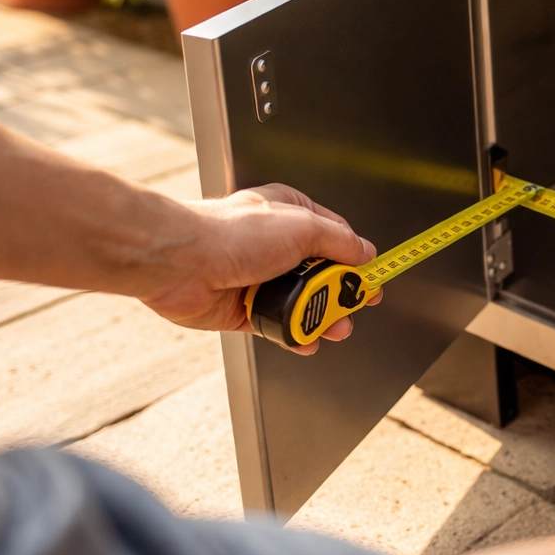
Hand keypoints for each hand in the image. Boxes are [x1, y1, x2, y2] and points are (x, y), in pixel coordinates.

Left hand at [140, 184, 378, 353]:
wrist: (181, 263)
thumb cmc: (230, 234)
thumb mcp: (303, 227)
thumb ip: (340, 242)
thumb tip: (365, 253)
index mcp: (291, 214)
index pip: (337, 237)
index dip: (358, 260)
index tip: (373, 279)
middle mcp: (276, 244)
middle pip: (323, 274)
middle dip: (342, 295)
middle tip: (354, 308)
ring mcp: (260, 277)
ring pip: (303, 302)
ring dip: (321, 318)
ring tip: (334, 329)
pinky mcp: (245, 308)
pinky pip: (278, 325)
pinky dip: (294, 335)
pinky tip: (306, 340)